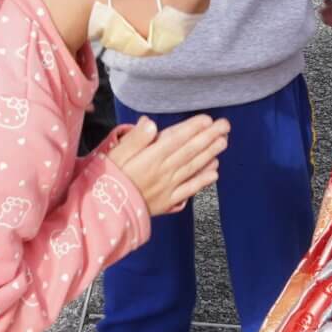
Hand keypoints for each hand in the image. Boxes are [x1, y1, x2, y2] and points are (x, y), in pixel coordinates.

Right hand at [105, 114, 228, 214]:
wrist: (106, 213)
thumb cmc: (109, 179)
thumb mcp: (115, 154)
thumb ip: (135, 138)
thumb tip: (150, 123)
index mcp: (151, 158)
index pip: (177, 139)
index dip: (193, 128)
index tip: (208, 119)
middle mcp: (164, 171)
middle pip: (190, 151)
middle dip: (209, 137)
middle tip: (224, 125)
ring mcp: (168, 187)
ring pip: (193, 167)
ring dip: (210, 154)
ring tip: (223, 142)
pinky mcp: (168, 201)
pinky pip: (189, 188)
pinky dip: (203, 179)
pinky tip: (214, 171)